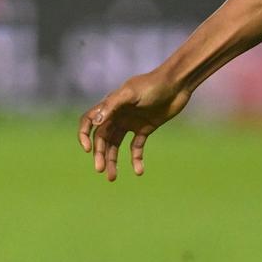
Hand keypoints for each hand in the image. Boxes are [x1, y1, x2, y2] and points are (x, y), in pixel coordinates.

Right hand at [77, 71, 192, 180]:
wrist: (177, 84)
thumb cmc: (153, 85)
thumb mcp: (131, 94)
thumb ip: (112, 106)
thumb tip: (95, 122)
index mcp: (110, 106)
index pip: (89, 121)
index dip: (85, 135)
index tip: (88, 150)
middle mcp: (117, 115)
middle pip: (103, 138)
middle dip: (100, 154)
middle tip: (102, 170)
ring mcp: (130, 122)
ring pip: (116, 145)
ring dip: (113, 160)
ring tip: (112, 177)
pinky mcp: (145, 128)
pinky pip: (136, 147)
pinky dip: (135, 159)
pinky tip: (138, 171)